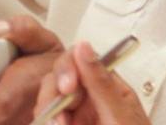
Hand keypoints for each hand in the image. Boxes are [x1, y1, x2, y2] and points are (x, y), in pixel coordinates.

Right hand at [33, 41, 150, 124]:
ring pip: (48, 104)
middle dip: (53, 99)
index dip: (67, 70)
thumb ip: (101, 84)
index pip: (79, 61)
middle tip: (59, 121)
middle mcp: (90, 100)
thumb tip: (85, 47)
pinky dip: (46, 122)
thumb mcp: (120, 117)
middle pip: (57, 82)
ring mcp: (76, 117)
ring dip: (48, 116)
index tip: (67, 88)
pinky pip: (48, 120)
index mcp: (108, 88)